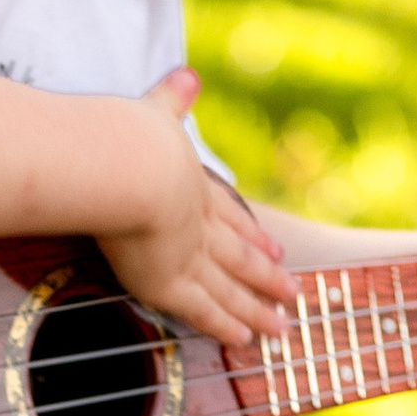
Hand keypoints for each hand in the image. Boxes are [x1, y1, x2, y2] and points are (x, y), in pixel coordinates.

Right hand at [103, 71, 296, 347]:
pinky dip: (226, 325)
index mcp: (189, 185)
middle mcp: (196, 224)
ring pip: (231, 288)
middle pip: (240, 255)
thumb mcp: (153, 111)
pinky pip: (203, 311)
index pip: (226, 215)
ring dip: (259, 308)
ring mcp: (187, 255)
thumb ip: (171, 97)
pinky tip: (244, 341)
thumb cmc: (124, 138)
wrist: (122, 167)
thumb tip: (188, 75)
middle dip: (266, 275)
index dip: (250, 232)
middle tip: (294, 292)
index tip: (275, 246)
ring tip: (284, 328)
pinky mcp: (169, 283)